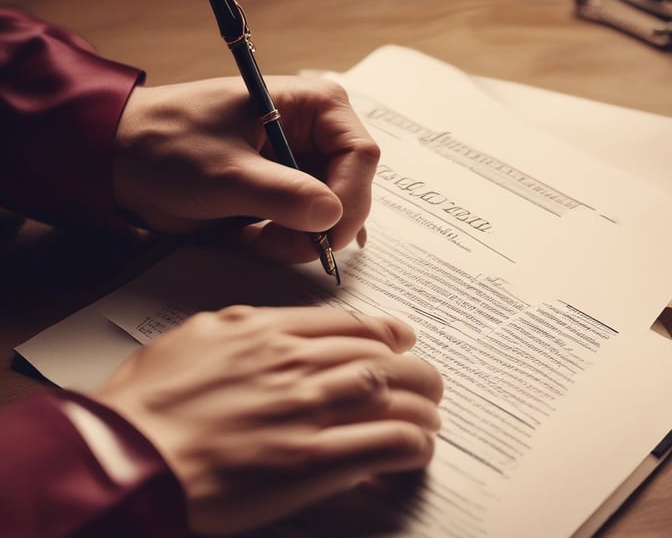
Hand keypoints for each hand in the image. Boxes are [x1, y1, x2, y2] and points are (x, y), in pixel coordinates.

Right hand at [94, 306, 442, 534]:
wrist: (126, 457)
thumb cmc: (147, 404)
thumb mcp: (193, 339)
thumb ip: (243, 329)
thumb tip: (275, 331)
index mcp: (266, 332)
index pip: (349, 323)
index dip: (387, 330)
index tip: (401, 338)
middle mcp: (295, 364)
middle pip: (382, 355)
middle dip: (415, 370)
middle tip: (427, 382)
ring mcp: (307, 411)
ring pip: (395, 393)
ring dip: (423, 406)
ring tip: (431, 417)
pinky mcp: (311, 462)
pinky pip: (386, 443)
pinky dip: (413, 444)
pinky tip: (418, 449)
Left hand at [113, 76, 378, 262]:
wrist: (122, 159)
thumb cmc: (166, 147)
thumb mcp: (224, 174)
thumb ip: (281, 195)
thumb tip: (333, 217)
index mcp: (311, 105)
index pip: (361, 154)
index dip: (350, 199)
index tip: (324, 236)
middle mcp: (314, 131)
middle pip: (351, 188)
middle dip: (320, 226)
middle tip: (280, 247)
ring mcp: (301, 163)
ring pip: (331, 213)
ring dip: (300, 238)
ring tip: (256, 241)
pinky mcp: (285, 190)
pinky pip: (308, 223)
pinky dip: (288, 241)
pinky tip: (258, 240)